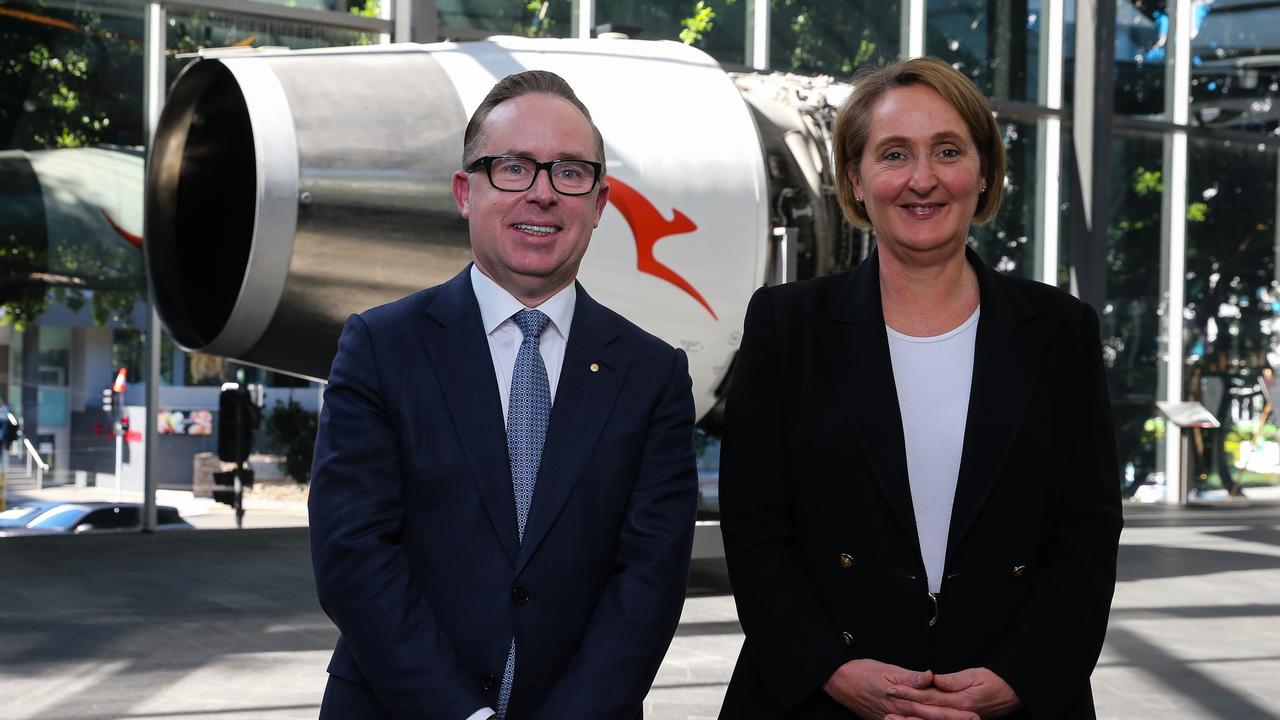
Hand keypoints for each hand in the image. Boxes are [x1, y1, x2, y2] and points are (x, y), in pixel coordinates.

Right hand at [823, 659, 976, 719]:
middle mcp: (901, 711)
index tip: (973, 715)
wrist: (839, 682)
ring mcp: (893, 718)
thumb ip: (910, 676)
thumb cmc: (863, 672)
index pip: (935, 707)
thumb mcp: (887, 670)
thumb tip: (930, 676)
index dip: (955, 713)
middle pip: (932, 719)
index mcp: (905, 697)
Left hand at [884, 667, 1020, 719]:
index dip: (909, 692)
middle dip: (904, 707)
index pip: (929, 697)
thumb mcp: (976, 676)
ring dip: (910, 719)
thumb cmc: (996, 683)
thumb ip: (953, 680)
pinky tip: (911, 719)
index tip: (893, 688)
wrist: (1014, 694)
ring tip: (890, 716)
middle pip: (925, 712)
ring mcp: (958, 719)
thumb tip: (934, 679)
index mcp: (959, 702)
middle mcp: (957, 713)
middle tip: (886, 702)